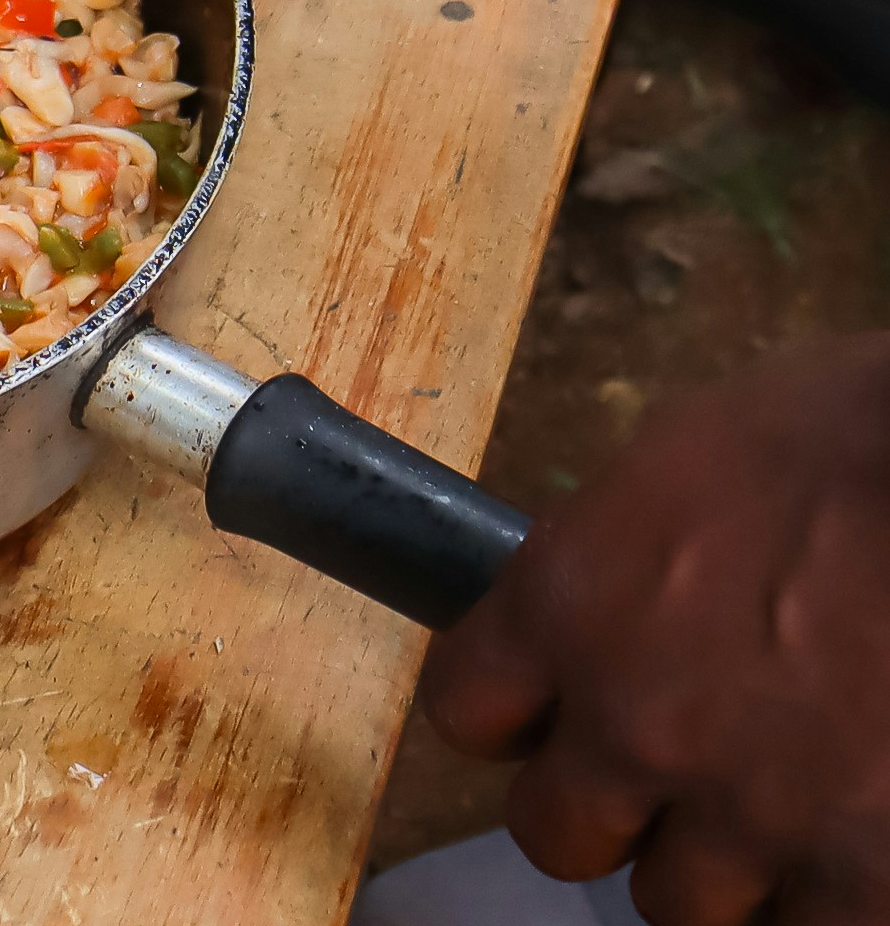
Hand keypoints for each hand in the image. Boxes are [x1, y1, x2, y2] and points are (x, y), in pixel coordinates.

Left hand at [419, 340, 889, 922]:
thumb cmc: (843, 436)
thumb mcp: (685, 459)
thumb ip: (621, 555)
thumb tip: (610, 599)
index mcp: (570, 606)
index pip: (465, 710)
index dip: (512, 715)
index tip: (548, 709)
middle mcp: (634, 724)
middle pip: (556, 836)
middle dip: (605, 808)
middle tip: (666, 773)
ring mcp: (749, 812)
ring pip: (679, 904)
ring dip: (717, 862)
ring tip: (774, 806)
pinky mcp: (864, 871)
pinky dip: (819, 902)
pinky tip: (847, 849)